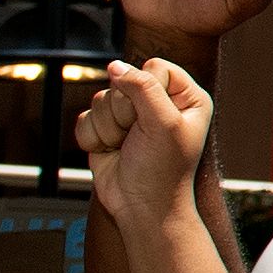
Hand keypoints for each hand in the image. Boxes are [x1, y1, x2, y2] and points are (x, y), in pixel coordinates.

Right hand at [76, 58, 213, 236]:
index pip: (155, 66)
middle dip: (124, 112)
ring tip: (127, 146)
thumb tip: (115, 66)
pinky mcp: (105, 129)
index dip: (146, 89)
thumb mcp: (163, 124)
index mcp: (186, 96)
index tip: (154, 118)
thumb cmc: (162, 169)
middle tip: (139, 137)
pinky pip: (86, 118)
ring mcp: (130, 116)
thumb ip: (142, 89)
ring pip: (100, 99)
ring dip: (109, 128)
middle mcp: (158, 102)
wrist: (140, 207)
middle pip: (123, 81)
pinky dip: (94, 138)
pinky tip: (111, 152)